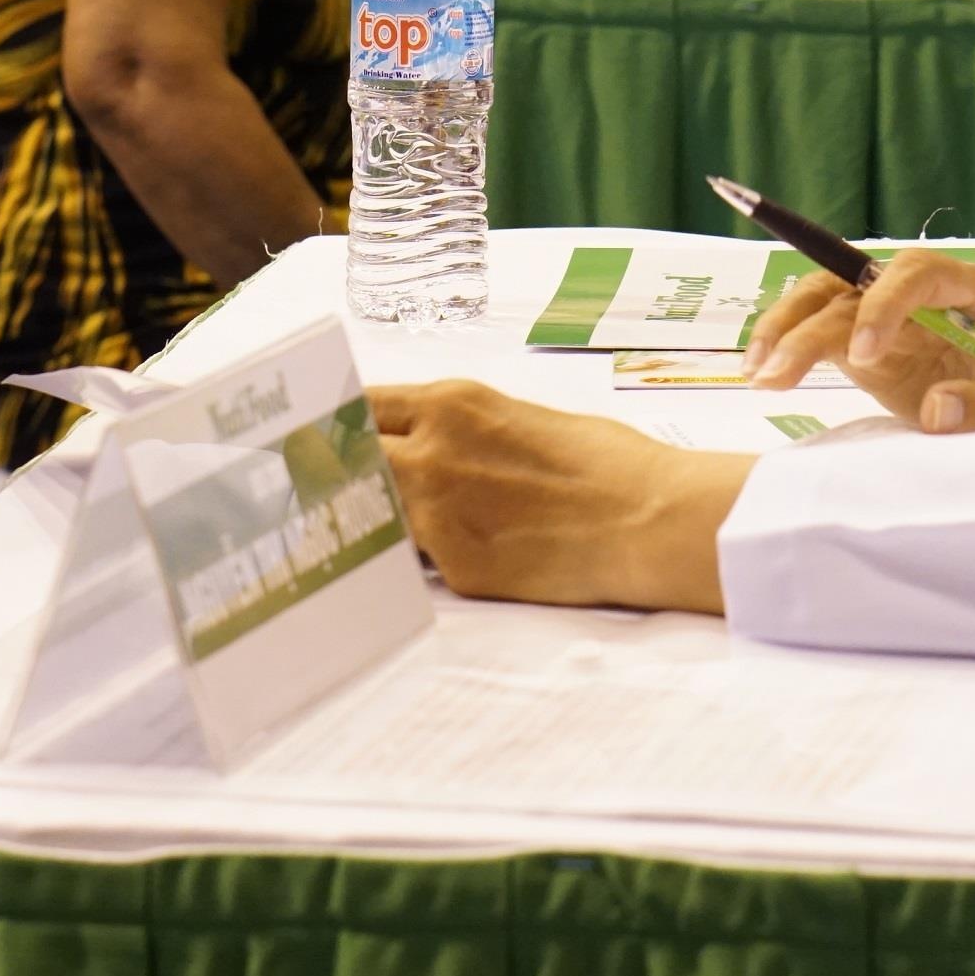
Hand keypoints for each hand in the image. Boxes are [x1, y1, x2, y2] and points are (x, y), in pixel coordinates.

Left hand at [374, 382, 749, 613]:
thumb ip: (458, 430)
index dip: (339, 424)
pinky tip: (461, 559)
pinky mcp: (456, 569)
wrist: (649, 517)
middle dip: (341, 473)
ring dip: (380, 521)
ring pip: (375, 516)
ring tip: (396, 529)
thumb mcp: (517, 418)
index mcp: (449, 406)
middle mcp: (431, 456)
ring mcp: (436, 516)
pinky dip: (428, 563)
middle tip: (337, 489)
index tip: (326, 437)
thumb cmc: (604, 462)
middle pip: (348, 462)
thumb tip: (425, 446)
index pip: (358, 407)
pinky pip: (418, 565)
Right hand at [745, 248, 974, 433]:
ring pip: (825, 298)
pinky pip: (820, 331)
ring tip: (758, 372)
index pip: (921, 273)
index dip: (886, 304)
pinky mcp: (870, 342)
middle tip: (779, 371)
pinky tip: (762, 374)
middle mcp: (927, 292)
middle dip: (811, 321)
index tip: (863, 354)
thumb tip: (935, 411)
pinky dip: (788, 347)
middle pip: (855, 281)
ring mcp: (894, 314)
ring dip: (786, 328)